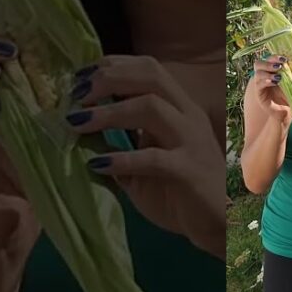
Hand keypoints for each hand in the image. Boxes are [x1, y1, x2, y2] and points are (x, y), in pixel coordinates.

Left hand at [65, 56, 224, 255]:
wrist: (216, 226)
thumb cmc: (179, 191)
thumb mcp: (144, 162)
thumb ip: (121, 143)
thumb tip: (78, 129)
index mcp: (179, 108)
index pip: (149, 68)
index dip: (112, 65)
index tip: (79, 76)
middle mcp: (187, 116)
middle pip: (150, 76)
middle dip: (109, 78)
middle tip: (75, 95)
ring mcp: (191, 141)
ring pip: (151, 107)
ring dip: (109, 112)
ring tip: (78, 123)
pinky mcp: (189, 171)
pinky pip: (154, 158)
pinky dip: (122, 159)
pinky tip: (97, 165)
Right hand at [250, 53, 291, 121]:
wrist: (287, 112)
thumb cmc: (291, 96)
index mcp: (271, 70)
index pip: (269, 59)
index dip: (275, 56)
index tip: (285, 58)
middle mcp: (264, 75)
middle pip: (259, 63)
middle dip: (269, 62)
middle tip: (280, 65)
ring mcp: (260, 84)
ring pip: (257, 73)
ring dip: (268, 72)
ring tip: (279, 77)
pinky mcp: (259, 93)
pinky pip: (258, 84)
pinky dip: (266, 81)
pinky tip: (274, 82)